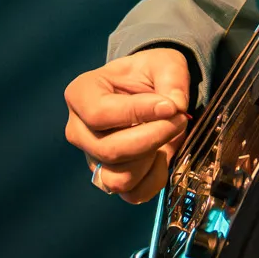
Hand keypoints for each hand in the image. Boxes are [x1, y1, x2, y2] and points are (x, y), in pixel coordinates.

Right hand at [64, 48, 190, 203]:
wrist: (147, 90)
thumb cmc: (148, 74)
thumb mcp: (164, 62)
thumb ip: (172, 79)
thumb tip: (176, 107)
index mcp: (81, 94)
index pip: (100, 113)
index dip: (138, 113)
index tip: (170, 106)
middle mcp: (79, 130)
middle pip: (109, 150)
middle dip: (152, 138)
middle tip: (180, 119)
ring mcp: (92, 158)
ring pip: (118, 178)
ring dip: (151, 161)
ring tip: (168, 137)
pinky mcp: (110, 178)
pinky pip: (132, 194)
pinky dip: (154, 180)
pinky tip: (163, 156)